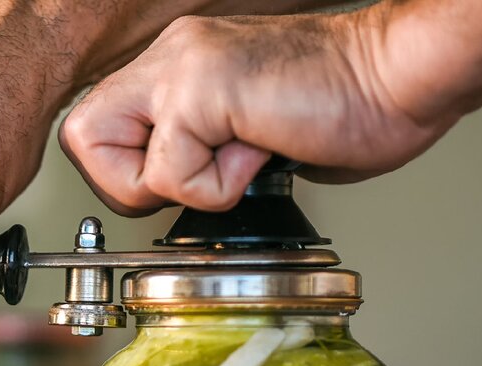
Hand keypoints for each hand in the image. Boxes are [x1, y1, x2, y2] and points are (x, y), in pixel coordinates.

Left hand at [59, 2, 481, 214]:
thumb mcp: (241, 134)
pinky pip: (171, 174)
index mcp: (175, 65)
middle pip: (80, 139)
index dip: (123, 173)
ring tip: (237, 158)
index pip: (93, 129)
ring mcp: (180, 66)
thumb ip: (192, 149)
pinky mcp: (202, 87)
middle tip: (198, 176)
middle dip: (130, 185)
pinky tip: (261, 151)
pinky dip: (217, 187)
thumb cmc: (343, 108)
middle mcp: (169, 57)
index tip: (178, 181)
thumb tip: (166, 192)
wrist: (400, 80)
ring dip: (175, 185)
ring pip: (111, 157)